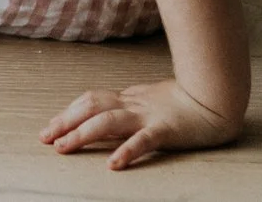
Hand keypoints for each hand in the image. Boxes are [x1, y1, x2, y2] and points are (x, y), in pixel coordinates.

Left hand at [40, 78, 241, 169]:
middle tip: (45, 138)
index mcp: (129, 98)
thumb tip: (102, 112)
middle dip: (65, 122)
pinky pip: (144, 141)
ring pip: (109, 122)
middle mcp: (133, 105)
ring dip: (83, 134)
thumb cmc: (183, 101)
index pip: (90, 101)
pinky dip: (126, 151)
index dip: (67, 113)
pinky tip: (113, 164)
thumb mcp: (148, 99)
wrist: (216, 97)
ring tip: (65, 147)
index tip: (48, 128)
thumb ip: (127, 105)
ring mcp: (148, 116)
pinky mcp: (166, 130)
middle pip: (91, 108)